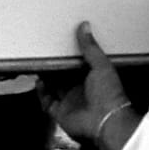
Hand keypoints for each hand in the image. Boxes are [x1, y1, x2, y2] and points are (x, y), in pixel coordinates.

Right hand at [43, 22, 130, 149]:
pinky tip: (39, 83)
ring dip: (46, 79)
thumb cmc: (109, 96)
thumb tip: (85, 27)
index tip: (59, 45)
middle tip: (44, 54)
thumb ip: (90, 47)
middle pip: (63, 77)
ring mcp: (70, 102)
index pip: (78, 65)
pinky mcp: (61, 113)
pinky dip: (42, 93)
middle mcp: (81, 91)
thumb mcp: (101, 65)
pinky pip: (47, 102)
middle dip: (54, 67)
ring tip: (38, 66)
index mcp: (93, 79)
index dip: (68, 57)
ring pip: (54, 88)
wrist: (105, 122)